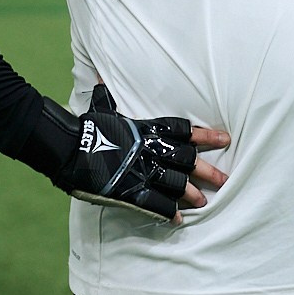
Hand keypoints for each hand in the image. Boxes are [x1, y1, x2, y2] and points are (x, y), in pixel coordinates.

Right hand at [55, 83, 229, 224]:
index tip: (224, 138)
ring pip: (177, 183)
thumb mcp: (100, 106)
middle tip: (225, 178)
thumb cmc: (86, 126)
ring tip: (204, 201)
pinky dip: (167, 212)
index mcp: (148, 129)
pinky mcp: (131, 191)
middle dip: (208, 170)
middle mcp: (151, 150)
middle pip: (188, 160)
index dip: (205, 135)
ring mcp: (143, 171)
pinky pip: (156, 204)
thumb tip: (98, 75)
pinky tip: (177, 218)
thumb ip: (105, 94)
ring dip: (192, 194)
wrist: (68, 148)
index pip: (184, 130)